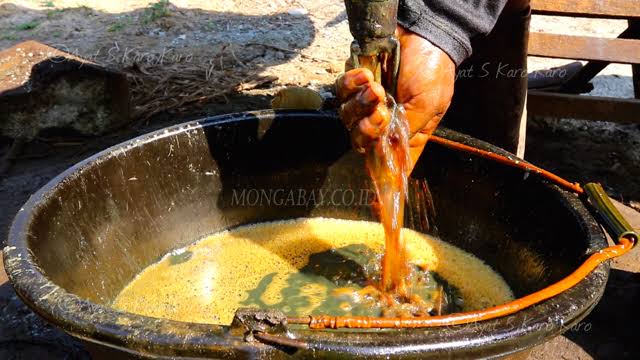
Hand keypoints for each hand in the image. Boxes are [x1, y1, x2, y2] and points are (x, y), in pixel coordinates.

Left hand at [336, 26, 455, 169]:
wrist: (423, 32)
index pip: (390, 163)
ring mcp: (366, 103)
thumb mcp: (429, 105)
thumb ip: (407, 130)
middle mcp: (384, 123)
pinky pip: (341, 91)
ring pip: (347, 118)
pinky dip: (351, 84)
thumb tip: (388, 152)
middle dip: (367, 130)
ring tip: (376, 88)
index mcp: (406, 135)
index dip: (381, 178)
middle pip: (360, 142)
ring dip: (360, 104)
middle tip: (380, 113)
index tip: (375, 197)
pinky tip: (367, 75)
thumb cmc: (433, 70)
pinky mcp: (354, 83)